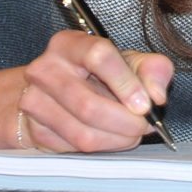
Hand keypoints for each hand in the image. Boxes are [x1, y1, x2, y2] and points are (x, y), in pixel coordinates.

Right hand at [16, 30, 173, 152]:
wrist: (53, 90)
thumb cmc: (95, 72)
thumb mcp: (128, 61)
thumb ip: (152, 69)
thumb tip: (157, 95)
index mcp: (69, 44)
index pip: (98, 57)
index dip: (127, 83)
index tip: (146, 103)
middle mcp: (45, 70)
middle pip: (89, 105)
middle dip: (126, 121)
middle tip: (144, 124)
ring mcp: (35, 102)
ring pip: (83, 133)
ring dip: (117, 139)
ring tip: (132, 132)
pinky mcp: (36, 129)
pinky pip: (75, 148)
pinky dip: (102, 146)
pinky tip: (112, 136)